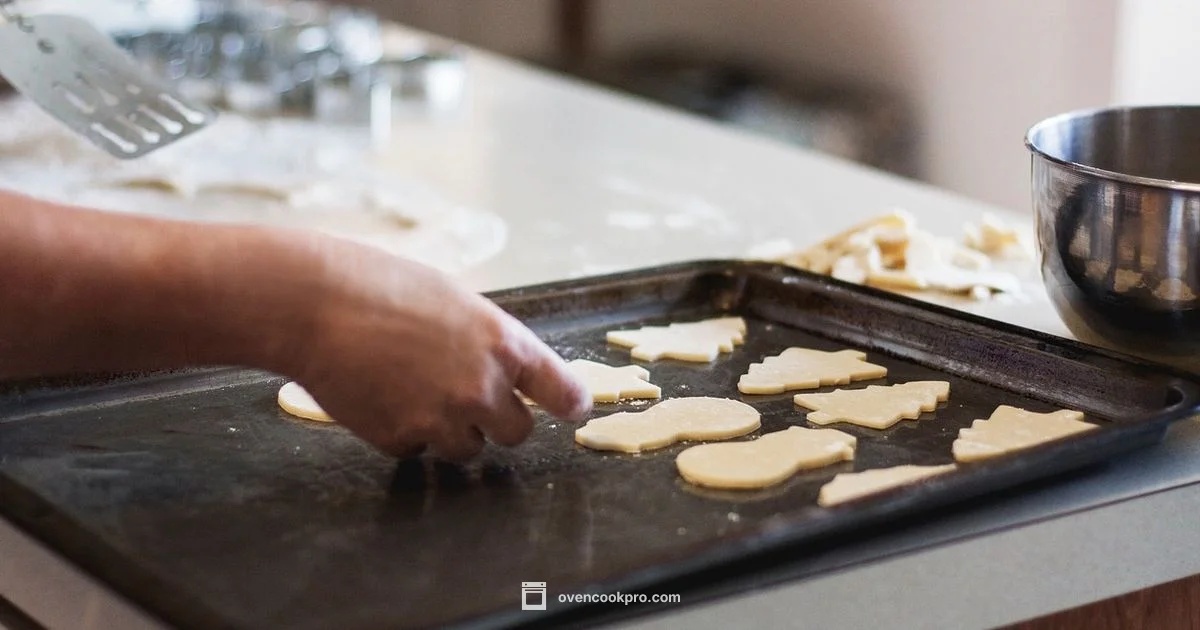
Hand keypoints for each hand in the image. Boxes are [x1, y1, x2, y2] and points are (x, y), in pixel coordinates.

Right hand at [280, 237, 591, 460]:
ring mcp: (442, 419)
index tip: (572, 408)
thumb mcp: (453, 300)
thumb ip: (485, 340)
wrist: (313, 303)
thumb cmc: (379, 285)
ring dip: (450, 430)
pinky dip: (404, 432)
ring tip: (412, 389)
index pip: (562, 391)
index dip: (570, 402)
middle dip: (496, 420)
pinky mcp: (401, 440)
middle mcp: (483, 388)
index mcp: (504, 344)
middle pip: (517, 433)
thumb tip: (501, 368)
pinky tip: (381, 395)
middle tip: (465, 396)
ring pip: (468, 449)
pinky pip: (417, 450)